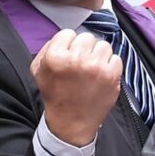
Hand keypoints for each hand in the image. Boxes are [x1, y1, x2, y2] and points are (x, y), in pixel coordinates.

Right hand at [32, 29, 122, 147]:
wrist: (71, 122)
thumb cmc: (56, 96)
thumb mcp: (39, 71)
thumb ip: (47, 48)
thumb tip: (65, 37)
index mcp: (56, 57)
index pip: (68, 33)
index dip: (67, 45)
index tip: (68, 57)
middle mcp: (76, 59)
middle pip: (87, 37)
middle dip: (84, 49)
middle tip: (80, 65)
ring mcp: (96, 67)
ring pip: (103, 45)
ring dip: (98, 56)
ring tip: (92, 70)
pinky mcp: (112, 75)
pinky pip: (116, 58)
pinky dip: (110, 66)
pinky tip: (101, 77)